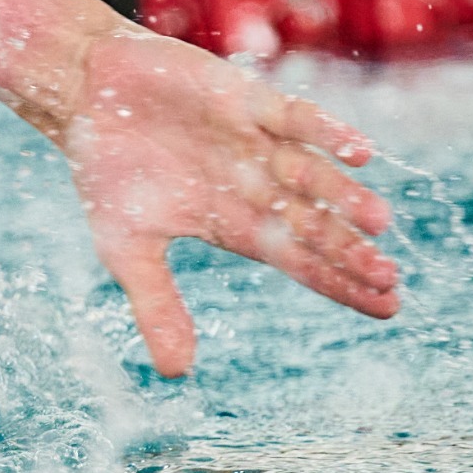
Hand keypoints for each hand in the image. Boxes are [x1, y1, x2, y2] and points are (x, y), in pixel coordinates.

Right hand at [56, 29, 397, 377]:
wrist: (84, 97)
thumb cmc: (105, 173)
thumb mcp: (126, 250)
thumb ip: (156, 304)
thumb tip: (177, 374)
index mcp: (234, 224)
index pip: (299, 260)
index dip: (340, 283)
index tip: (385, 307)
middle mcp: (256, 187)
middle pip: (314, 224)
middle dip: (350, 251)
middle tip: (388, 278)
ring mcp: (256, 144)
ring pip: (312, 175)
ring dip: (344, 197)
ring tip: (377, 222)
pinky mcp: (246, 102)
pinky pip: (295, 118)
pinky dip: (326, 133)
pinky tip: (357, 153)